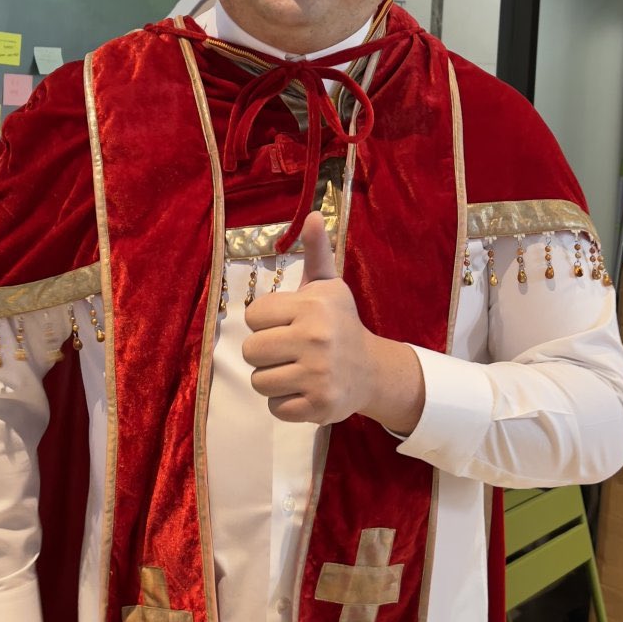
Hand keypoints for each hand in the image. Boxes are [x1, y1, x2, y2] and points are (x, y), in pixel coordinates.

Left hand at [242, 212, 425, 431]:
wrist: (372, 370)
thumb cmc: (340, 324)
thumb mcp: (328, 286)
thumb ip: (316, 251)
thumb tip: (313, 214)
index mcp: (313, 307)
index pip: (253, 316)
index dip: (266, 322)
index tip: (288, 324)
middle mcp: (316, 339)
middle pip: (251, 350)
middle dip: (265, 352)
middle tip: (289, 350)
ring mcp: (318, 375)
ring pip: (259, 381)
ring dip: (272, 379)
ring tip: (296, 370)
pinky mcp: (318, 406)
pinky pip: (274, 408)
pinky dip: (284, 403)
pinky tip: (303, 390)